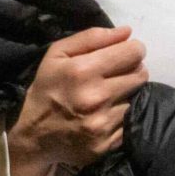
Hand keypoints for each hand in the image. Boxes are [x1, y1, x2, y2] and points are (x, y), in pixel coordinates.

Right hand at [10, 25, 147, 175]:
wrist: (34, 135)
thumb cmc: (47, 88)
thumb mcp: (57, 54)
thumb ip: (92, 38)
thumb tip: (127, 32)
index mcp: (83, 71)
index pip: (133, 53)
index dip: (133, 49)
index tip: (124, 52)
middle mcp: (97, 97)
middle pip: (140, 74)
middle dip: (132, 69)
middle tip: (117, 73)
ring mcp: (103, 123)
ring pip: (136, 97)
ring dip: (126, 93)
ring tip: (107, 94)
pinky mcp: (108, 143)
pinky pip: (128, 121)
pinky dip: (120, 115)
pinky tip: (104, 113)